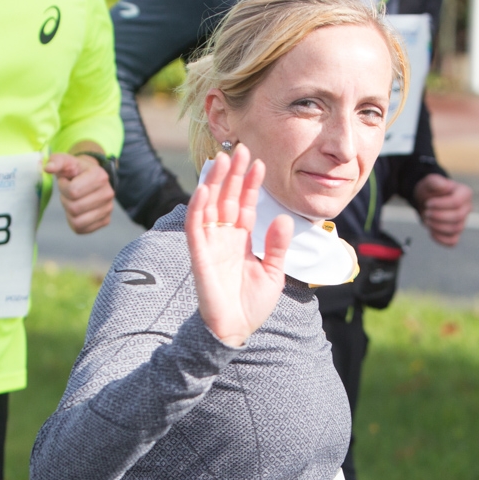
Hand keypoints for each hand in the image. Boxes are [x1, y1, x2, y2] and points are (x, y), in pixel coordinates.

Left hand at [45, 150, 115, 234]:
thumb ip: (56, 161)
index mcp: (100, 176)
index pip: (73, 192)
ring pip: (78, 222)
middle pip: (75, 208)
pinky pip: (82, 229)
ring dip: (69, 213)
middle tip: (69, 193)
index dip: (63, 188)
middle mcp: (108, 193)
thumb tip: (48, 167)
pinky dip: (74, 222)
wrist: (89, 177)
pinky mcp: (105, 221)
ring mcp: (108, 208)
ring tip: (73, 201)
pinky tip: (77, 211)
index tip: (66, 182)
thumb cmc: (75, 170)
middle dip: (66, 201)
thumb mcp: (65, 161)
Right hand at [186, 144, 290, 347]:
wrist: (235, 330)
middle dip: (234, 175)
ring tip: (223, 159)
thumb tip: (283, 217)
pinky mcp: (199, 255)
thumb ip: (277, 246)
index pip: (245, 205)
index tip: (259, 162)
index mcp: (241, 240)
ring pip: (210, 206)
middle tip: (241, 149)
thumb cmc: (252, 305)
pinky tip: (204, 188)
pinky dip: (197, 207)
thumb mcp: (273, 272)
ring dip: (215, 183)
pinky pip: (195, 227)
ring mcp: (210, 245)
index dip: (250, 184)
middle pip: (227, 199)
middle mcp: (224, 238)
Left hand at [413, 173, 473, 246]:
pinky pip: (452, 242)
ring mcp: (463, 221)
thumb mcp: (429, 182)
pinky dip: (440, 239)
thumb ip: (434, 181)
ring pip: (455, 229)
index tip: (427, 203)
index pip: (456, 202)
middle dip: (438, 216)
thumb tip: (443, 185)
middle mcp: (467, 208)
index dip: (440, 205)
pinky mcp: (455, 233)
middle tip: (426, 213)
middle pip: (457, 217)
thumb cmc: (430, 191)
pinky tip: (431, 231)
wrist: (426, 201)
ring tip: (427, 220)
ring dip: (437, 226)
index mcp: (465, 193)